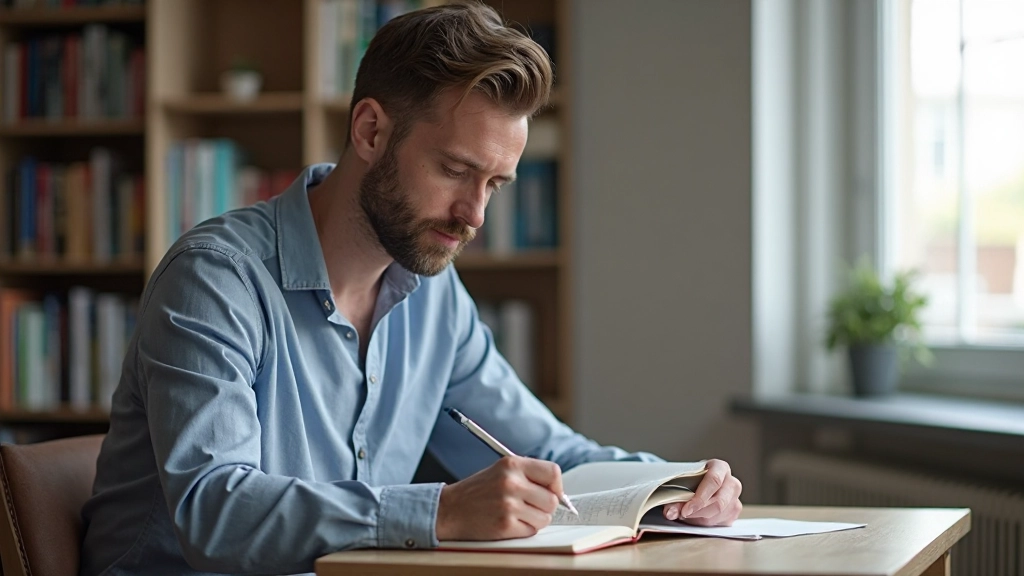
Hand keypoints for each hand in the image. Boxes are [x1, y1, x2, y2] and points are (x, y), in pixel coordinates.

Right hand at [435, 456, 562, 540]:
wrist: (450, 509)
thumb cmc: (479, 491)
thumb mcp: (502, 471)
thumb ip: (529, 476)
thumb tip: (560, 493)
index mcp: (512, 464)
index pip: (553, 472)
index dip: (557, 486)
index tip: (552, 492)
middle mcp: (511, 482)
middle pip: (552, 500)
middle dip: (545, 507)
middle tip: (530, 507)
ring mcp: (508, 504)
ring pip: (545, 518)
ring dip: (535, 520)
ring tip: (517, 514)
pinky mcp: (505, 525)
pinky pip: (531, 531)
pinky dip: (524, 530)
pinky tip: (508, 523)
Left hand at [663, 459, 741, 525]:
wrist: (698, 483)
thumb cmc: (691, 479)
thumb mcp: (682, 481)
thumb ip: (675, 497)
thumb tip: (670, 512)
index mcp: (720, 467)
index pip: (714, 480)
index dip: (700, 497)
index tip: (686, 509)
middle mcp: (732, 482)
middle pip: (719, 502)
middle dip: (698, 512)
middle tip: (682, 515)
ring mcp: (735, 499)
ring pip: (719, 515)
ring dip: (699, 518)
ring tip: (686, 514)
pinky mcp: (734, 513)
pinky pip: (720, 523)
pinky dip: (704, 523)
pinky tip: (695, 517)